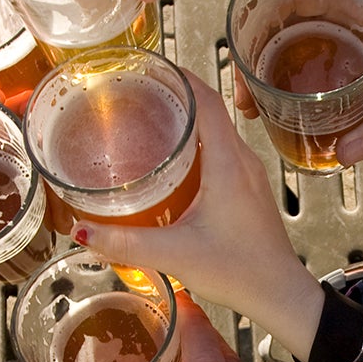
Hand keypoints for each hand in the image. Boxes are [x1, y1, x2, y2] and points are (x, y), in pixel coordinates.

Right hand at [69, 71, 325, 361]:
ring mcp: (248, 175)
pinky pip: (220, 153)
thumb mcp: (175, 255)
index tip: (150, 66)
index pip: (206, 99)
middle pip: (209, 110)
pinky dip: (195, 146)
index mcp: (228, 162)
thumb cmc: (240, 271)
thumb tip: (82, 232)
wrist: (280, 295)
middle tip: (137, 93)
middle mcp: (241, 160)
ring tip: (149, 121)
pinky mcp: (248, 191)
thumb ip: (126, 243)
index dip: (179, 76)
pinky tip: (172, 163)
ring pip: (215, 132)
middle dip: (175, 95)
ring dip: (186, 121)